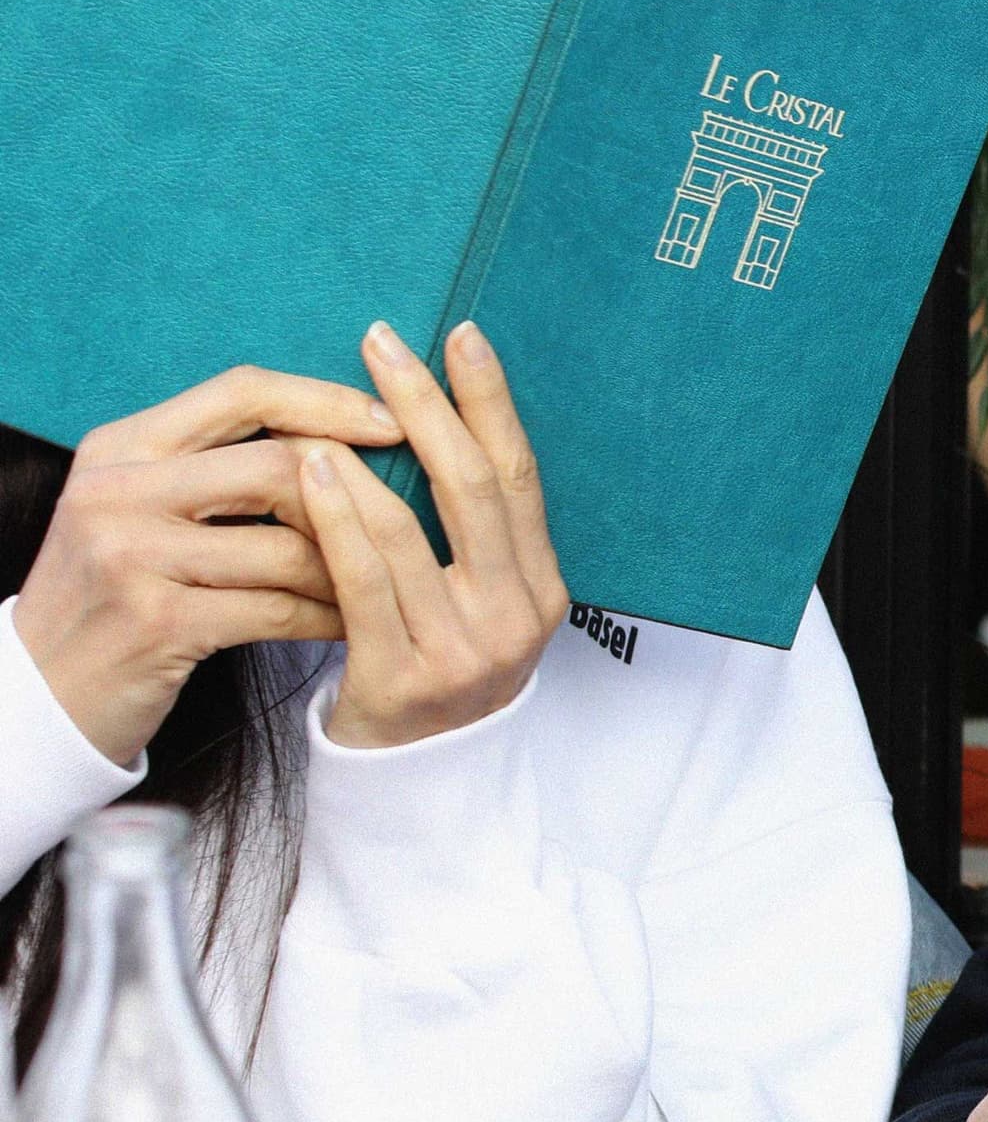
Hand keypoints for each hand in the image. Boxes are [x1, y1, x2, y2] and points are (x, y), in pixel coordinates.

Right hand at [17, 367, 399, 764]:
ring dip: (350, 571)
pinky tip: (355, 625)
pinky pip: (279, 610)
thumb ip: (213, 465)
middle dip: (355, 499)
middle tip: (406, 524)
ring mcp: (132, 555)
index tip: (395, 421)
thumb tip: (339, 434)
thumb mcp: (138, 508)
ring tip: (385, 585)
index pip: (243, 391)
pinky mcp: (157, 621)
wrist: (39, 692)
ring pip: (289, 546)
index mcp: (121, 447)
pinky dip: (327, 618)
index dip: (328, 399)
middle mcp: (118, 490)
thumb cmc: (115, 593)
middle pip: (279, 466)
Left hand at [293, 322, 570, 749]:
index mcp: (543, 588)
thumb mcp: (476, 606)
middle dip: (427, 405)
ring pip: (412, 530)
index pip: (521, 475)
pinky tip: (310, 474)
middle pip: (475, 488)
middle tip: (383, 343)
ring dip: (365, 457)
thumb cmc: (432, 671)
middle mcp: (516, 615)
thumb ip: (470, 537)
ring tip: (323, 408)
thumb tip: (434, 426)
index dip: (491, 401)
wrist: (415, 785)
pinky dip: (336, 519)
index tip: (460, 336)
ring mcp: (464, 650)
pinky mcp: (404, 679)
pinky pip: (363, 582)